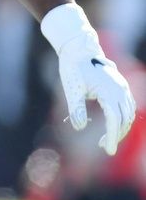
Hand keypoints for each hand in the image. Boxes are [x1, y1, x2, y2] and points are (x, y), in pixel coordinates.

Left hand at [43, 4, 136, 153]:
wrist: (78, 49)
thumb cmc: (73, 68)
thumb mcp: (71, 89)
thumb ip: (76, 108)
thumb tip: (80, 127)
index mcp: (108, 91)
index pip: (114, 120)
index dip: (113, 136)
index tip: (108, 150)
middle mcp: (120, 89)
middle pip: (125, 119)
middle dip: (117, 135)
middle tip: (105, 147)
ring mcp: (123, 87)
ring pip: (129, 113)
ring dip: (121, 128)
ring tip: (106, 139)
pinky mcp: (121, 85)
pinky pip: (128, 106)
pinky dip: (124, 118)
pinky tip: (113, 125)